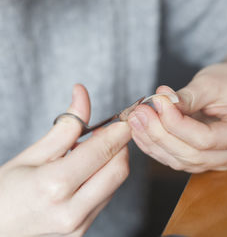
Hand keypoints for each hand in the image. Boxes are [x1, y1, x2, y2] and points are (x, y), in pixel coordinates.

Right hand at [0, 84, 130, 236]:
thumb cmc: (5, 191)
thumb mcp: (32, 155)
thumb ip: (65, 127)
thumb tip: (82, 95)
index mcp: (54, 185)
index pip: (102, 151)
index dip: (119, 131)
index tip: (124, 120)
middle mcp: (71, 210)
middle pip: (119, 170)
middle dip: (120, 146)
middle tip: (107, 134)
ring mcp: (79, 224)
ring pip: (115, 184)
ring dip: (112, 162)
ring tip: (91, 152)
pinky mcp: (82, 230)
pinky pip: (105, 198)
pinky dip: (104, 178)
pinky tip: (87, 171)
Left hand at [128, 63, 226, 172]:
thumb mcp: (211, 82)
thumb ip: (188, 96)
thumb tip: (162, 104)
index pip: (206, 138)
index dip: (176, 124)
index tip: (157, 102)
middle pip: (192, 155)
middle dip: (160, 134)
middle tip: (139, 112)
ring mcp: (221, 162)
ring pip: (181, 161)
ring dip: (153, 142)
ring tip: (135, 119)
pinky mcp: (204, 161)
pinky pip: (176, 160)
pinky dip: (156, 147)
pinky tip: (141, 131)